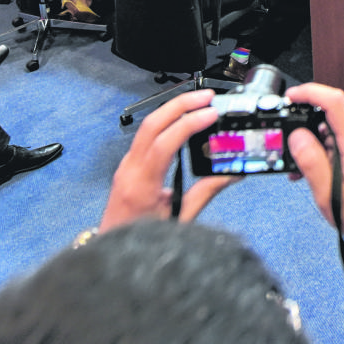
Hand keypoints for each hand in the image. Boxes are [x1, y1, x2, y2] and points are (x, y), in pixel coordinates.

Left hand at [99, 89, 234, 231]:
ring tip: (198, 101)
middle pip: (152, 124)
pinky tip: (181, 118)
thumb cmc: (142, 239)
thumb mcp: (180, 220)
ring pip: (147, 125)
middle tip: (206, 96)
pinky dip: (166, 121)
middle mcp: (130, 169)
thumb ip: (205, 194)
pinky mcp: (128, 164)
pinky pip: (146, 134)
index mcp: (142, 186)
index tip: (210, 114)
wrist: (113, 247)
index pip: (164, 144)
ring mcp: (126, 164)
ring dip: (173, 109)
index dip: (188, 124)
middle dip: (180, 104)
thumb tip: (231, 174)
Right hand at [284, 83, 343, 249]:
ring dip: (317, 140)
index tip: (292, 96)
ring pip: (336, 124)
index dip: (310, 92)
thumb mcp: (328, 194)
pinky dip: (328, 145)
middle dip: (308, 126)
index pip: (334, 101)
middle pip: (332, 112)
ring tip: (306, 168)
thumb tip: (297, 136)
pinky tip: (320, 167)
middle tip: (293, 149)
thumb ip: (311, 162)